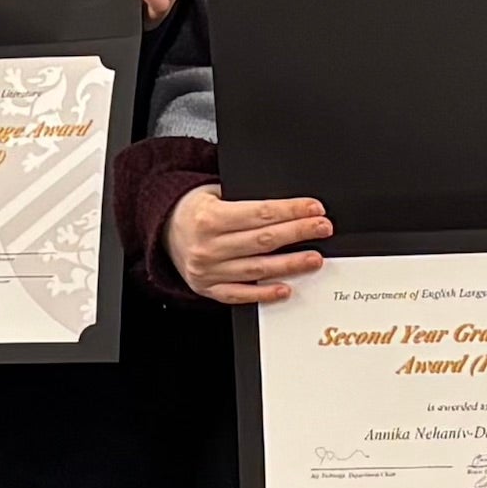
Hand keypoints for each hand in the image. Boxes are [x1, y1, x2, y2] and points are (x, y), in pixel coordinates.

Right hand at [165, 185, 326, 304]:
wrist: (163, 229)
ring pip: (258, 269)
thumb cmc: (194, 209)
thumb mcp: (214, 193)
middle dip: (299, 233)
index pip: (261, 213)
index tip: (314, 209)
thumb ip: (245, 202)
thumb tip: (287, 208)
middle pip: (264, 240)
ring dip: (290, 264)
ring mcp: (208, 270)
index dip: (292, 211)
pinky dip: (264, 293)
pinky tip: (285, 288)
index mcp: (209, 218)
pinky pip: (241, 294)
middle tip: (323, 228)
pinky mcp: (208, 288)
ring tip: (314, 259)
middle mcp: (208, 246)